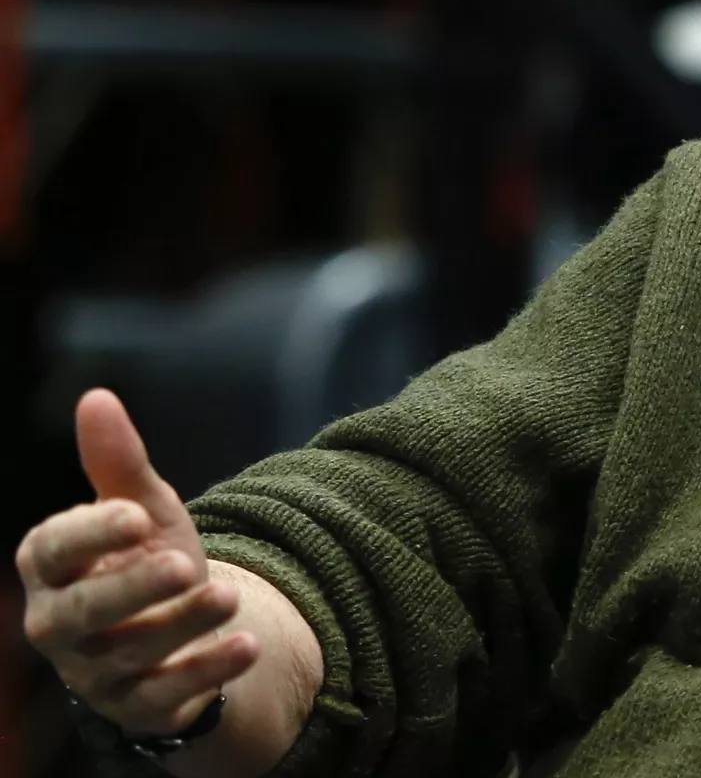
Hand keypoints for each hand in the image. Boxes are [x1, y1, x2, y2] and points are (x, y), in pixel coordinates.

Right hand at [16, 389, 260, 737]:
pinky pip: (168, 694)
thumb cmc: (144, 558)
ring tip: (229, 594)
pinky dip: (209, 670)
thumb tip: (96, 397)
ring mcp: (95, 670)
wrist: (176, 632)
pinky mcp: (138, 704)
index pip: (53, 551)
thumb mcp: (141, 509)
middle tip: (182, 565)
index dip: (91, 534)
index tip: (135, 514)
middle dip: (132, 589)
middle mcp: (60, 623)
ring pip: (134, 651)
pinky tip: (247, 646)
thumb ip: (119, 463)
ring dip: (185, 624)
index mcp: (51, 568)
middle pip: (84, 611)